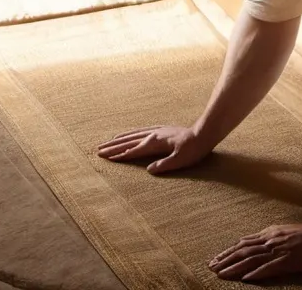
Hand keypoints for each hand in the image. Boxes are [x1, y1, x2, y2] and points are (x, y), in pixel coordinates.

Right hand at [96, 124, 211, 173]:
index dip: (119, 155)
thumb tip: (148, 170)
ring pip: (132, 135)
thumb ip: (164, 165)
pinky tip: (128, 135)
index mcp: (154, 143)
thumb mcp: (180, 160)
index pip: (133, 150)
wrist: (203, 134)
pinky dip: (130, 134)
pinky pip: (139, 131)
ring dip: (119, 140)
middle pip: (128, 141)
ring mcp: (155, 131)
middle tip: (99, 151)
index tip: (107, 158)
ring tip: (107, 143)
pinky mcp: (159, 130)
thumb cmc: (193, 149)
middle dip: (113, 147)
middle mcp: (152, 135)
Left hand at [208, 223, 301, 281]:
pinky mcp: (287, 260)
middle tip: (211, 267)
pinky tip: (246, 279)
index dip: (227, 252)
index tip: (215, 259)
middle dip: (225, 260)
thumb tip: (248, 242)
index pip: (241, 244)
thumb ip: (264, 238)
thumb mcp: (279, 232)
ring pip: (251, 260)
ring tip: (222, 274)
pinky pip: (269, 268)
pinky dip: (257, 273)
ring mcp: (276, 251)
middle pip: (242, 251)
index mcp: (266, 235)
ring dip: (235, 267)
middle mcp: (267, 242)